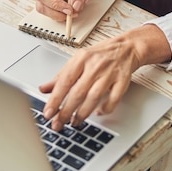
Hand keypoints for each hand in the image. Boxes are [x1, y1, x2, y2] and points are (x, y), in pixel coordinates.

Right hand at [34, 0, 95, 21]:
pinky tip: (70, 9)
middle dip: (57, 13)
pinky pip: (50, 10)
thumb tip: (75, 5)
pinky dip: (60, 13)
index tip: (69, 9)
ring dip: (59, 15)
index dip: (55, 4)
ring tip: (73, 11)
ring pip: (44, 9)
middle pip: (41, 4)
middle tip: (73, 13)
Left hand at [41, 25, 171, 130]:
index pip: (64, 81)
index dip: (55, 99)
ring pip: (94, 97)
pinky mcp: (122, 80)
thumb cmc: (101, 54)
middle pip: (78, 92)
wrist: (127, 47)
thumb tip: (44, 89)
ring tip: (74, 122)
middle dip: (66, 111)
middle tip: (58, 123)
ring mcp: (110, 74)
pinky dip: (106, 108)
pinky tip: (98, 113)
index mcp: (81, 59)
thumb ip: (61, 76)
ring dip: (82, 113)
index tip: (48, 112)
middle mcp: (95, 66)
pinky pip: (113, 99)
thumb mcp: (78, 60)